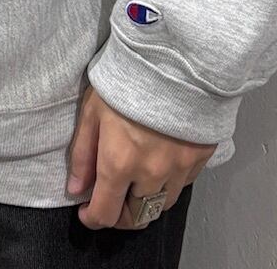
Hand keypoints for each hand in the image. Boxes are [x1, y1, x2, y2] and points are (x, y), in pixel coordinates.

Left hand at [66, 84, 215, 229]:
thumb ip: (83, 153)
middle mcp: (150, 173)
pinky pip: (182, 185)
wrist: (174, 58)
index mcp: (119, 162)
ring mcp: (178, 168)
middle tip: (111, 200)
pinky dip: (168, 183)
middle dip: (120, 216)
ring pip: (162, 205)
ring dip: (145, 201)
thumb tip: (77, 188)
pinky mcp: (199, 158)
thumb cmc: (127, 77)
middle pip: (137, 218)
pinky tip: (159, 164)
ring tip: (135, 182)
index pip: (106, 213)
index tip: (87, 211)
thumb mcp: (92, 110)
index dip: (92, 218)